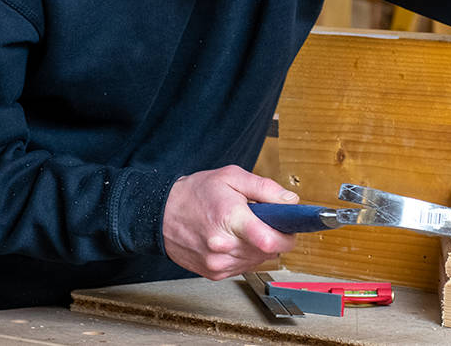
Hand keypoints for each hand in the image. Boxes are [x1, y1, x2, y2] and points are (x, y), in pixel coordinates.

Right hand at [161, 165, 298, 279]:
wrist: (160, 215)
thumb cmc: (194, 194)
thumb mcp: (231, 177)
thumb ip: (265, 188)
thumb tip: (290, 201)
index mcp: (230, 219)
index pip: (271, 241)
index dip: (288, 236)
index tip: (290, 229)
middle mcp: (224, 246)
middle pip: (269, 251)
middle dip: (273, 236)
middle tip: (261, 220)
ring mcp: (218, 263)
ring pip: (258, 260)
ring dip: (259, 246)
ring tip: (242, 228)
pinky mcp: (214, 273)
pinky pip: (244, 267)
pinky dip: (245, 254)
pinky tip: (233, 240)